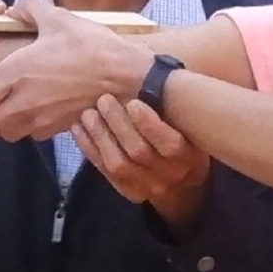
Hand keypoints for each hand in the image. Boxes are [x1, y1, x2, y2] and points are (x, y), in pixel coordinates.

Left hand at [0, 0, 152, 141]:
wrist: (128, 77)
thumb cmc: (92, 48)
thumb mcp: (60, 18)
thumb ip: (31, 9)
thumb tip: (16, 8)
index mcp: (14, 74)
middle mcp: (22, 102)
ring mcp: (41, 119)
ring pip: (6, 134)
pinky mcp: (59, 127)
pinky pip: (31, 135)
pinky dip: (23, 129)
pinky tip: (28, 117)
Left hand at [75, 92, 209, 230]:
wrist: (184, 185)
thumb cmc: (188, 142)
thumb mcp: (194, 129)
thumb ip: (174, 112)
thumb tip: (152, 80)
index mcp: (189, 158)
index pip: (169, 144)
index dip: (148, 124)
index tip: (133, 103)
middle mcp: (169, 176)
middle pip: (138, 152)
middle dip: (118, 123)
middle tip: (104, 99)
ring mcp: (146, 187)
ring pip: (117, 163)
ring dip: (99, 135)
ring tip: (88, 113)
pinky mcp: (127, 191)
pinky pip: (103, 170)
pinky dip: (88, 148)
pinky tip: (79, 128)